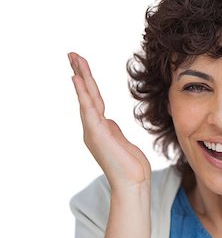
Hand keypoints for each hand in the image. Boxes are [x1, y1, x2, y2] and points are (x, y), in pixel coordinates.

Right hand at [69, 52, 150, 193]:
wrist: (133, 183)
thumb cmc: (130, 166)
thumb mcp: (121, 142)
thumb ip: (112, 129)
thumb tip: (109, 120)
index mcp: (100, 128)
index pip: (93, 99)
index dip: (87, 82)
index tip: (81, 66)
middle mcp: (93, 128)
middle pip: (86, 95)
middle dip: (80, 73)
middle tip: (72, 54)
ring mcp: (94, 131)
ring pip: (86, 98)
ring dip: (81, 77)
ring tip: (74, 59)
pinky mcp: (98, 134)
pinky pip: (89, 109)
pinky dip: (83, 94)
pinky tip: (78, 80)